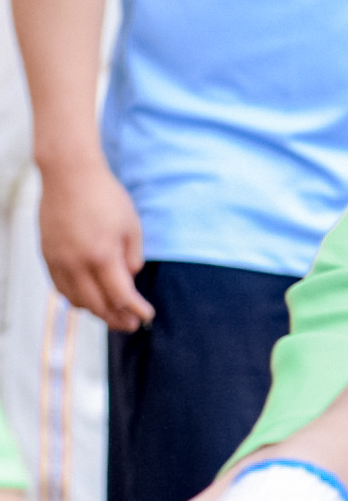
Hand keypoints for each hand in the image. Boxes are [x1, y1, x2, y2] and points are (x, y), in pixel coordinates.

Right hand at [37, 158, 150, 330]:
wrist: (69, 175)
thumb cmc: (105, 196)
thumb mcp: (131, 226)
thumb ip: (132, 257)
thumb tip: (129, 279)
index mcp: (102, 256)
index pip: (121, 296)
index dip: (136, 310)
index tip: (147, 315)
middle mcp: (76, 263)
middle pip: (97, 305)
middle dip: (116, 318)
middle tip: (132, 325)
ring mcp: (58, 260)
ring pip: (75, 300)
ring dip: (95, 312)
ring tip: (113, 315)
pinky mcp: (46, 255)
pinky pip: (60, 287)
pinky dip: (75, 298)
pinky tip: (89, 299)